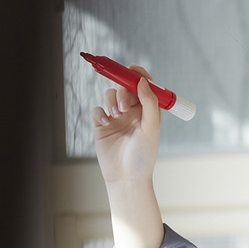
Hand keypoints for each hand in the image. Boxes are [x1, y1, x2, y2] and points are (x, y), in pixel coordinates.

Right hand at [91, 66, 164, 247]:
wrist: (126, 177)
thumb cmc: (143, 155)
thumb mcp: (151, 128)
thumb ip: (149, 103)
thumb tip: (144, 81)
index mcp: (148, 111)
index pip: (143, 86)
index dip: (138, 75)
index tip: (131, 70)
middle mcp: (132, 112)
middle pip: (124, 87)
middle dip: (123, 90)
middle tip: (124, 106)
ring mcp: (116, 118)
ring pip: (109, 95)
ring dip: (111, 100)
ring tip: (116, 116)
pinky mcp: (102, 126)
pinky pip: (97, 109)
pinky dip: (100, 113)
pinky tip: (106, 124)